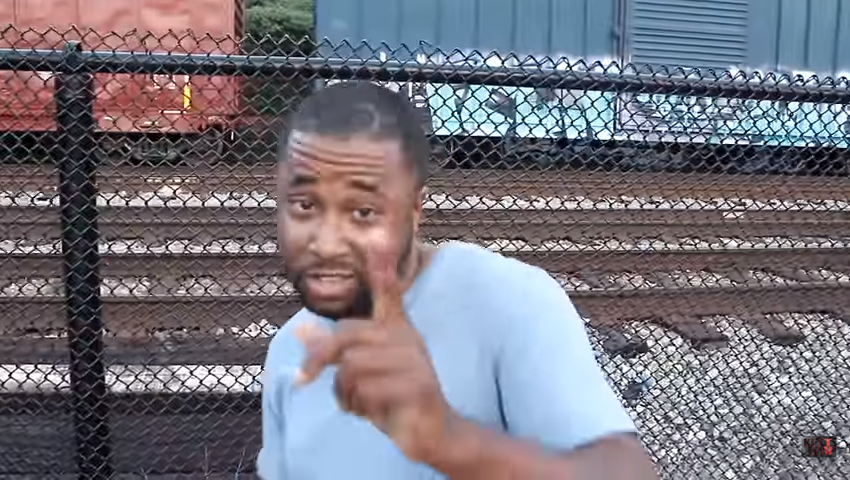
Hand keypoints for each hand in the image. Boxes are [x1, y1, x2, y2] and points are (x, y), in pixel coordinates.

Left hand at [294, 233, 452, 462]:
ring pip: (351, 367)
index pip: (388, 294)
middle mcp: (406, 339)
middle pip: (346, 336)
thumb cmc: (393, 398)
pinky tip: (373, 413)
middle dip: (319, 360)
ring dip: (343, 392)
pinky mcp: (417, 386)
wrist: (432, 431)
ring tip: (358, 402)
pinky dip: (358, 406)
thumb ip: (333, 349)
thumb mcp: (360, 372)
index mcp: (396, 329)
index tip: (376, 241)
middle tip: (302, 379)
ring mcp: (414, 361)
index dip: (381, 270)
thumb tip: (299, 330)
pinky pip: (366, 389)